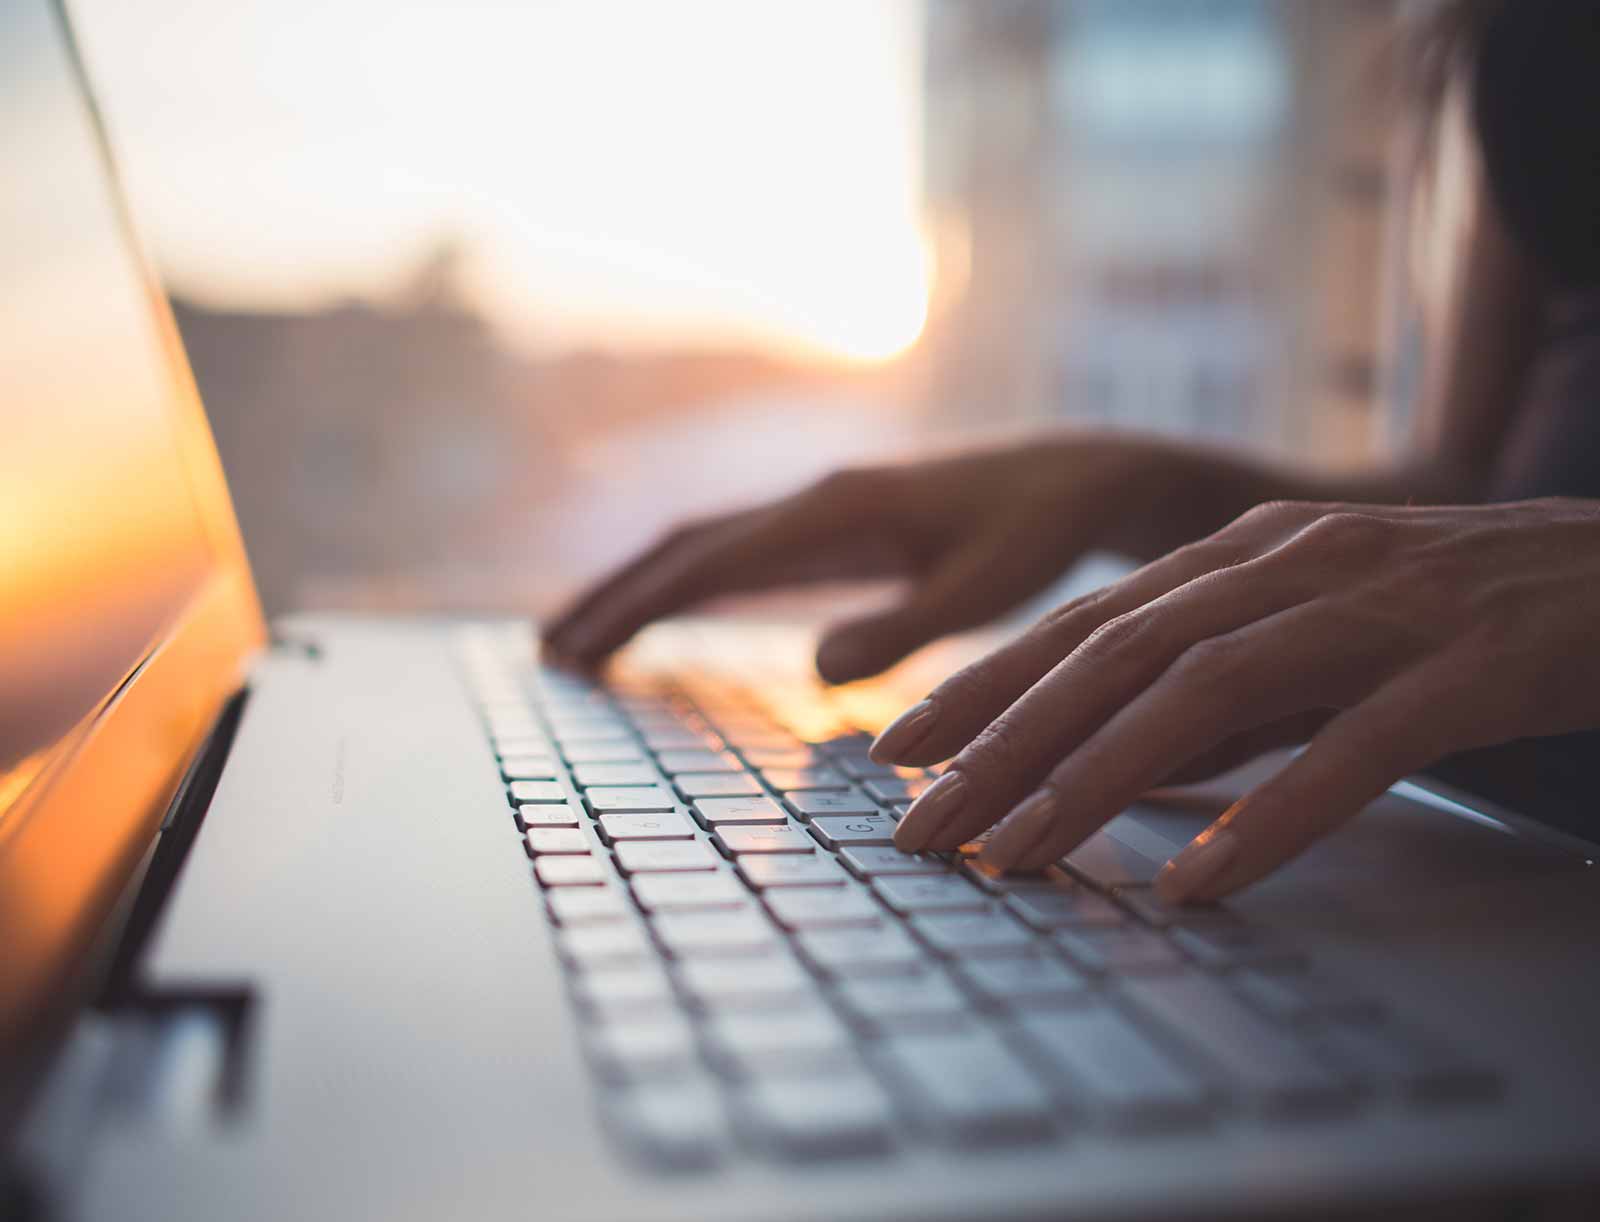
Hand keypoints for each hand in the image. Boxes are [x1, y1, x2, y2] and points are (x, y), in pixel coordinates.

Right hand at [544, 434, 1192, 682]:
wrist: (1076, 478)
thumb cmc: (1039, 535)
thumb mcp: (987, 589)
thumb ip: (905, 626)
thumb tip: (814, 668)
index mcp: (837, 510)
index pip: (711, 561)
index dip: (639, 606)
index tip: (578, 650)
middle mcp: (814, 499)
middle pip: (685, 545)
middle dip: (615, 597)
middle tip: (549, 654)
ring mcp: (819, 508)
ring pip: (703, 545)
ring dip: (640, 590)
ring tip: (579, 640)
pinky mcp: (835, 525)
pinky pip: (739, 554)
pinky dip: (686, 585)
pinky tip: (667, 615)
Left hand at [876, 498, 1599, 900]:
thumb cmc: (1464, 613)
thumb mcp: (1317, 638)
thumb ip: (1221, 697)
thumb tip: (1110, 771)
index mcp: (1248, 552)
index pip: (1085, 621)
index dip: (984, 684)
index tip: (897, 750)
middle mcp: (1293, 563)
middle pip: (1117, 654)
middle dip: (1004, 742)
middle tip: (920, 825)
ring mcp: (1380, 607)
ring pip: (1206, 691)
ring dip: (1097, 780)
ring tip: (1017, 859)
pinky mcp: (1467, 665)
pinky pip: (1350, 746)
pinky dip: (1267, 813)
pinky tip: (1198, 881)